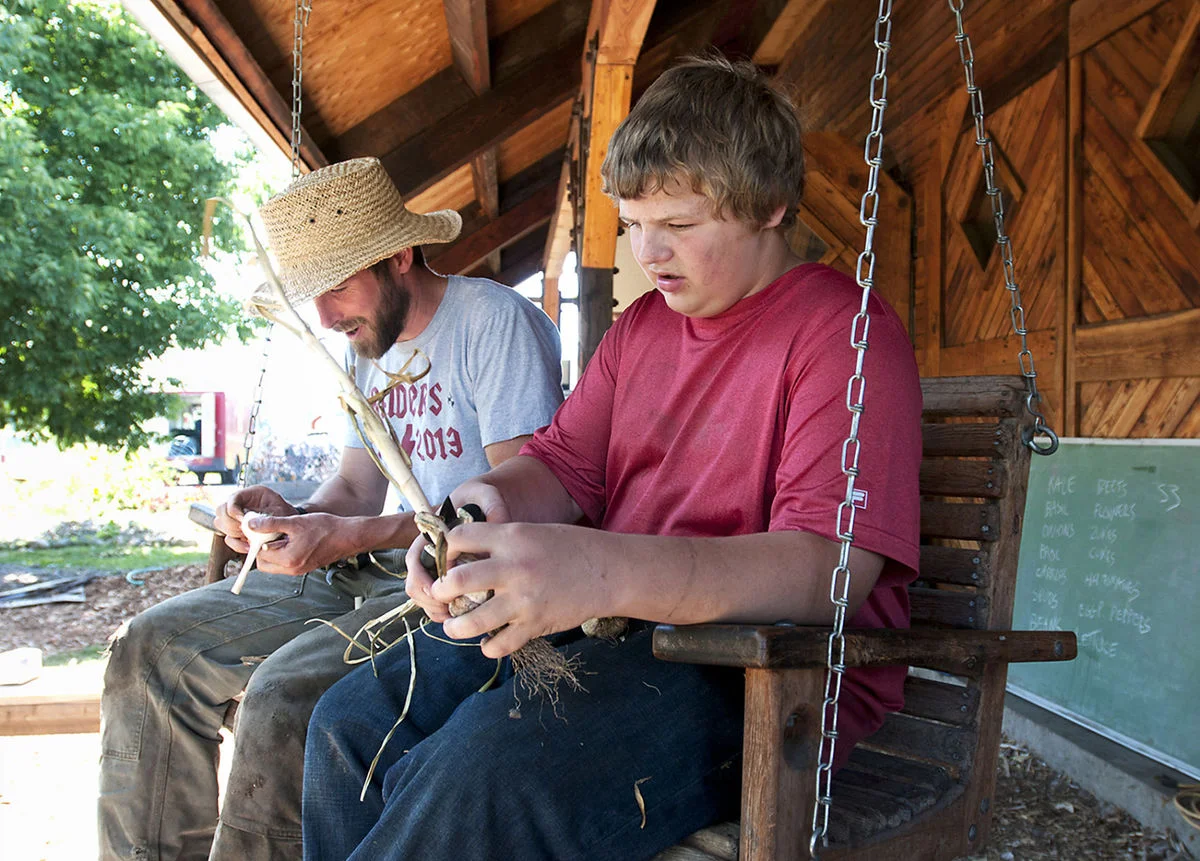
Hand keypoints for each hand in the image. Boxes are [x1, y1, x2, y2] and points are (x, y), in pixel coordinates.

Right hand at [214, 486, 294, 553]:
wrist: (290, 525)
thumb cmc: (286, 515)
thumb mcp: (280, 512)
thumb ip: (266, 517)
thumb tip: (250, 524)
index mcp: (250, 494)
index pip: (233, 499)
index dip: (233, 509)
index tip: (243, 520)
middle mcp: (239, 504)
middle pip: (221, 510)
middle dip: (231, 522)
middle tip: (243, 530)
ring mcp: (236, 518)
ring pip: (220, 523)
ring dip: (232, 532)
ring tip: (247, 537)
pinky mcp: (237, 531)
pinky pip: (229, 538)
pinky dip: (236, 544)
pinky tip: (248, 546)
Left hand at [244, 512, 355, 575]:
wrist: (348, 536)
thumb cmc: (325, 528)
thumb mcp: (295, 523)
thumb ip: (271, 524)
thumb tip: (250, 525)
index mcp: (288, 560)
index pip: (258, 555)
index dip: (256, 541)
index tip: (260, 528)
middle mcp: (292, 569)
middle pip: (265, 564)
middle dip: (262, 549)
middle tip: (269, 532)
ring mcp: (299, 570)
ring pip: (275, 564)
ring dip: (273, 550)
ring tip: (282, 534)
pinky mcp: (305, 567)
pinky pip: (286, 563)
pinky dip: (283, 552)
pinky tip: (291, 539)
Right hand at [404, 478, 510, 623]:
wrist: (486, 506)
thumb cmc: (481, 499)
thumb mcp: (486, 495)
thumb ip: (492, 505)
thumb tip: (500, 525)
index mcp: (431, 536)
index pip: (415, 561)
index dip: (422, 579)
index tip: (439, 590)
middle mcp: (430, 555)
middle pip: (416, 586)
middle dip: (429, 601)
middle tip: (448, 612)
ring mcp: (438, 569)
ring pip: (426, 598)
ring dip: (437, 610)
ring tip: (457, 618)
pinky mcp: (451, 580)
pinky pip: (441, 602)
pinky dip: (449, 611)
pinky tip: (466, 616)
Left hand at [427, 522, 614, 658]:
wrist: (609, 571)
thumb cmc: (571, 547)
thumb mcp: (533, 531)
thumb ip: (501, 541)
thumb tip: (466, 553)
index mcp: (511, 538)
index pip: (459, 538)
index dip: (446, 549)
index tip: (445, 560)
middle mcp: (513, 568)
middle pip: (456, 581)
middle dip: (439, 591)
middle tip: (440, 596)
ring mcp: (523, 599)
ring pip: (472, 621)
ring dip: (455, 627)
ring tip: (453, 627)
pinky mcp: (535, 624)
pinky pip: (500, 645)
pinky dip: (489, 648)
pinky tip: (488, 644)